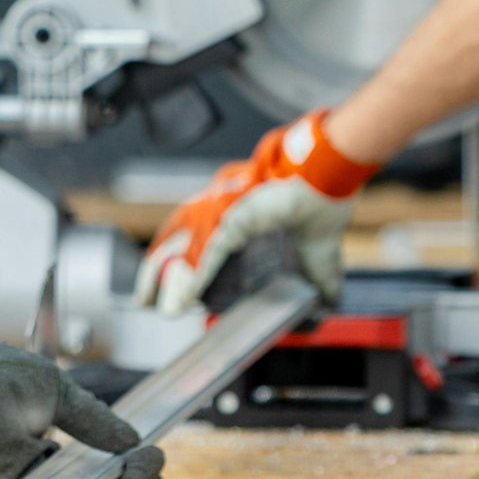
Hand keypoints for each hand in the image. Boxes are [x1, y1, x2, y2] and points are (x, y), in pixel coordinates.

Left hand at [132, 109, 378, 315]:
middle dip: (158, 272)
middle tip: (146, 299)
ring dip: (169, 279)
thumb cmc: (323, 199)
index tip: (174, 292)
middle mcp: (224, 210)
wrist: (333, 174)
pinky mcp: (234, 216)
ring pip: (185, 248)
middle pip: (178, 242)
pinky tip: (182, 299)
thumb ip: (319, 277)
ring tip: (153, 303)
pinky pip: (207, 250)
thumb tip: (328, 303)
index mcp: (239, 216)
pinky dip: (194, 276)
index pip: (198, 241)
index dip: (183, 265)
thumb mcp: (318, 252)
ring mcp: (227, 211)